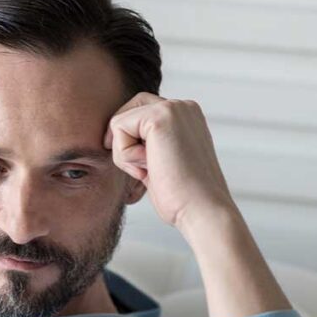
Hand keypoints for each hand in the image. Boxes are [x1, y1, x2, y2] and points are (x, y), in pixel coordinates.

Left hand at [103, 92, 234, 228]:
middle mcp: (182, 106)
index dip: (130, 141)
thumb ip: (147, 144)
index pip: (139, 112)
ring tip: (153, 170)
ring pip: (119, 123)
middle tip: (143, 169)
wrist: (202, 210)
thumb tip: (114, 139)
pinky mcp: (160, 116)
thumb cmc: (181, 197)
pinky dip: (126, 156)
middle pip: (127, 111)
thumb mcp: (162, 162)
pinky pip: (118, 128)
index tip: (148, 168)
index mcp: (186, 117)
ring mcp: (173, 108)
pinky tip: (150, 168)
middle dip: (124, 143)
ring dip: (126, 155)